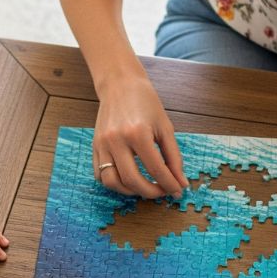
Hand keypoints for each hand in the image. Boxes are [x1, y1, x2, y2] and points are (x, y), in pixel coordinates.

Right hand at [93, 74, 188, 198]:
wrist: (120, 84)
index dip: (169, 184)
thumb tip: (181, 183)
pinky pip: (100, 175)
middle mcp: (116, 140)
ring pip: (112, 182)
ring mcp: (102, 144)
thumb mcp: (165, 127)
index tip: (178, 191)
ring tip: (144, 188)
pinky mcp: (94, 146)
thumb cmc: (146, 103)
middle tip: (162, 192)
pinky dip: (114, 183)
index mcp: (138, 133)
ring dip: (130, 191)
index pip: (156, 169)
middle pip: (132, 181)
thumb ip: (174, 157)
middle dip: (151, 193)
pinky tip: (128, 179)